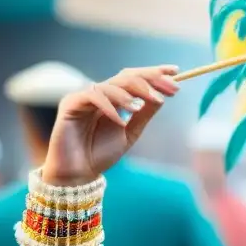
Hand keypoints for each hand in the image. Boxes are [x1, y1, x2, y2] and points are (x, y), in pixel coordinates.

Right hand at [43, 66, 179, 184]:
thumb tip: (162, 96)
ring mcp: (84, 97)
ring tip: (140, 108)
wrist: (78, 174)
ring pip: (112, 85)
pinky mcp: (70, 104)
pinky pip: (93, 97)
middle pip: (126, 76)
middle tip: (170, 90)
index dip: (154, 72)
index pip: (135, 77)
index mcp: (114, 98)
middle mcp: (100, 93)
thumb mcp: (130, 132)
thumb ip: (144, 114)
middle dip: (150, 81)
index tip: (175, 71)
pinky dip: (110, 107)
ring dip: (130, 94)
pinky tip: (121, 120)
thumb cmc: (101, 154)